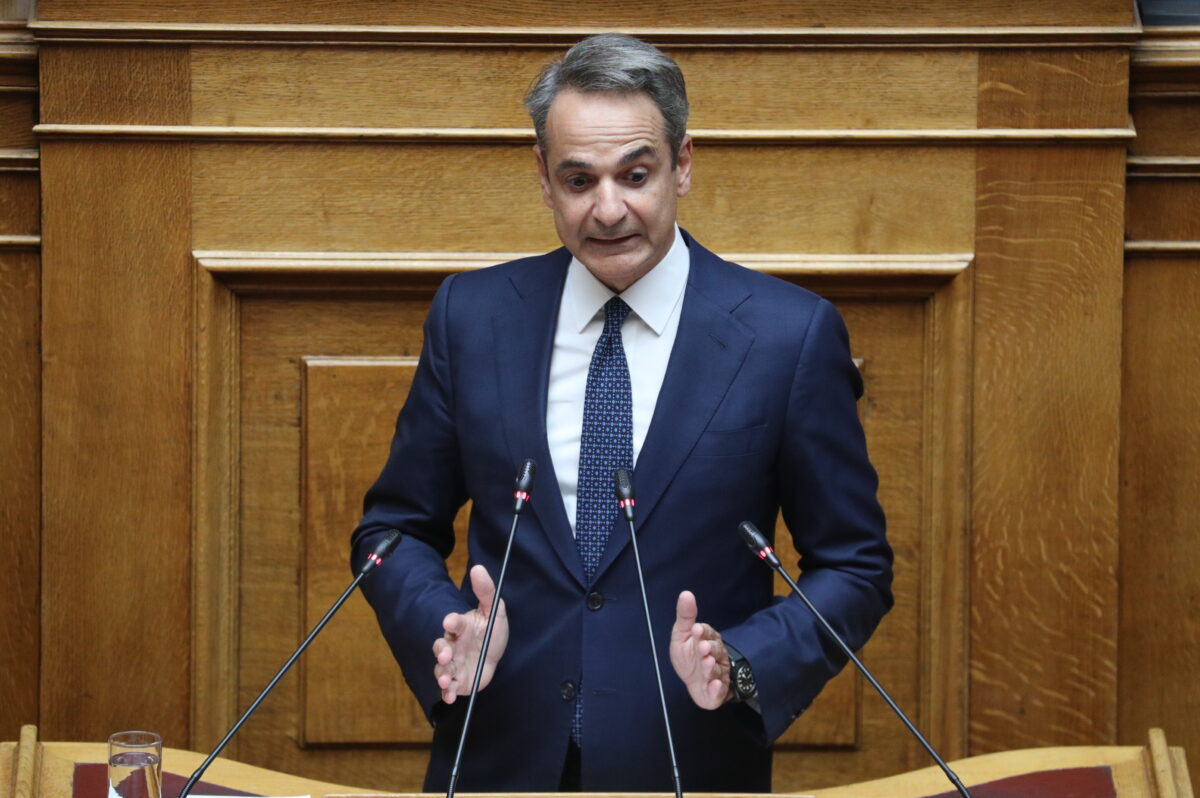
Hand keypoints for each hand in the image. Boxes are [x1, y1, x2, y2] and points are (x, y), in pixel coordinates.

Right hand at [432, 564, 508, 703]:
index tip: (451, 621)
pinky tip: (450, 696)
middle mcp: (453, 645)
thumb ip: (486, 591)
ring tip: (446, 681)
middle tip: (446, 655)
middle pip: (441, 647)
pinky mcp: (457, 681)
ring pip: (441, 669)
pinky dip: (447, 693)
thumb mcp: (494, 610)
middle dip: (441, 652)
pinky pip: (448, 688)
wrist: (494, 656)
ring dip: (442, 675)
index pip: (454, 623)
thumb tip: (478, 567)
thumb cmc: (492, 631)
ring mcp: (453, 664)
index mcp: (461, 627)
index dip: (452, 622)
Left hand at [669, 590, 730, 708]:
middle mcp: (716, 655)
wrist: (694, 684)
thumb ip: (685, 616)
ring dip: (711, 667)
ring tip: (706, 663)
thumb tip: (686, 593)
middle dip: (708, 649)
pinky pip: (720, 690)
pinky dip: (717, 688)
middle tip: (702, 647)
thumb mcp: (682, 635)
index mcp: (707, 640)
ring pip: (716, 669)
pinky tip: (714, 684)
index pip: (707, 633)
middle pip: (715, 651)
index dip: (702, 632)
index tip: (696, 629)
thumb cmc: (689, 657)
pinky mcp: (717, 691)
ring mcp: (718, 673)